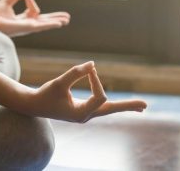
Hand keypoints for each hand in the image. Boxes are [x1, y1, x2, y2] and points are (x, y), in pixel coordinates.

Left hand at [0, 0, 69, 36]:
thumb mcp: (8, 0)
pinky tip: (60, 24)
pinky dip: (52, 24)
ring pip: (46, 23)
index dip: (30, 0)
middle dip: (55, 18)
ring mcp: (30, 27)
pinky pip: (43, 25)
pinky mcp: (30, 28)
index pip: (33, 10)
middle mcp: (29, 24)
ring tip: (67, 20)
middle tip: (66, 18)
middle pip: (45, 20)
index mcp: (24, 19)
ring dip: (57, 21)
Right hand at [23, 61, 146, 122]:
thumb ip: (75, 73)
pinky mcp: (83, 110)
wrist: (33, 106)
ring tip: (142, 107)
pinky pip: (102, 107)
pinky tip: (124, 105)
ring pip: (108, 109)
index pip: (99, 96)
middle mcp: (85, 116)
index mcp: (80, 114)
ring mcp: (85, 114)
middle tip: (146, 105)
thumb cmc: (44, 95)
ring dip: (124, 106)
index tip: (89, 69)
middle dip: (127, 106)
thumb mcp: (58, 83)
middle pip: (111, 109)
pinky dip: (113, 104)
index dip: (96, 81)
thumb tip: (92, 64)